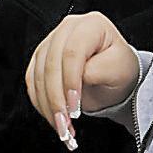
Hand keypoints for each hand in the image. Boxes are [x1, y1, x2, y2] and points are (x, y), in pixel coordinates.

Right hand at [26, 12, 138, 148]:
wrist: (115, 76)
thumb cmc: (120, 69)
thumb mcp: (119, 69)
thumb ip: (99, 70)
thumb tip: (79, 79)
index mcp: (90, 25)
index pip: (72, 52)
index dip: (70, 81)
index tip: (75, 107)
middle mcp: (68, 29)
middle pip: (51, 64)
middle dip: (56, 99)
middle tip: (66, 123)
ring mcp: (51, 42)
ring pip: (37, 75)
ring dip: (47, 105)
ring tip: (62, 127)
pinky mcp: (41, 58)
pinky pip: (32, 81)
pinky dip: (40, 103)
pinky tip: (53, 117)